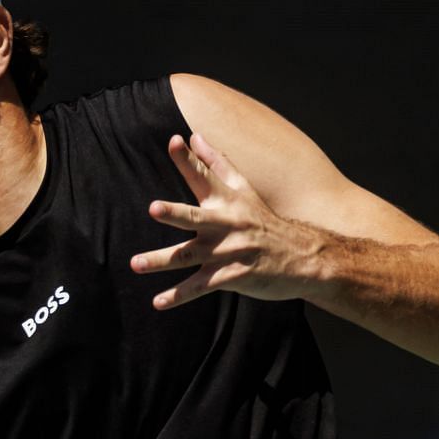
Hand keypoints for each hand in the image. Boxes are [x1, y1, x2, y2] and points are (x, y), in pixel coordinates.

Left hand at [129, 131, 321, 308]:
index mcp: (227, 201)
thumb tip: (194, 135)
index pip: (204, 176)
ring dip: (161, 260)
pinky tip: (158, 302)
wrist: (303, 257)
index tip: (175, 141)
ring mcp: (228, 251)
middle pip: (196, 217)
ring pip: (190, 255)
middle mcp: (226, 224)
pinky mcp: (231, 276)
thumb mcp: (244, 189)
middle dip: (175, 213)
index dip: (189, 159)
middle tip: (153, 208)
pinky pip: (201, 286)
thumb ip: (216, 163)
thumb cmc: (264, 220)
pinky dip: (179, 295)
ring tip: (135, 263)